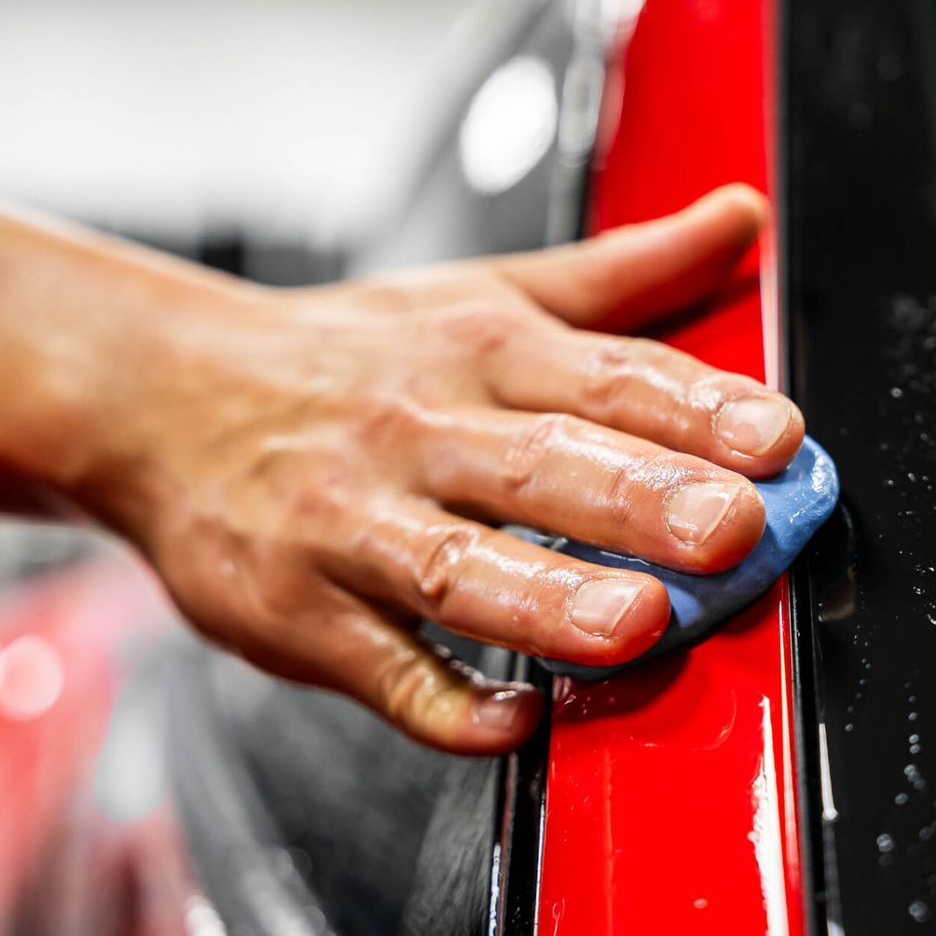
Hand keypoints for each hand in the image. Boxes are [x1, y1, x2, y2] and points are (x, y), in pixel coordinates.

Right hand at [70, 185, 803, 752]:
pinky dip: (440, 698)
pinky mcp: (294, 609)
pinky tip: (512, 719)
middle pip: (540, 464)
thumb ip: (626, 273)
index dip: (696, 407)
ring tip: (635, 626)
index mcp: (478, 348)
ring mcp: (349, 522)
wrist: (157, 394)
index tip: (778, 439)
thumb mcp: (485, 292)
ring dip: (547, 599)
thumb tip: (743, 216)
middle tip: (733, 531)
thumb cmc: (347, 355)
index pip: (606, 375)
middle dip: (640, 499)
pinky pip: (376, 666)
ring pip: (456, 566)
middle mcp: (416, 427)